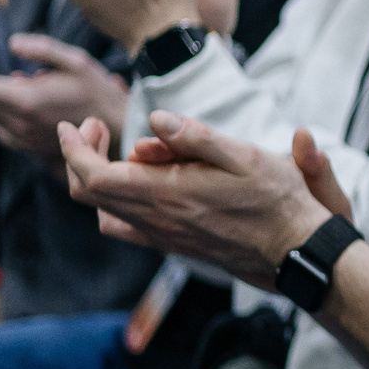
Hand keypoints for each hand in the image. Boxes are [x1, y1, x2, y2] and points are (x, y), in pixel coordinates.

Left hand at [0, 35, 127, 163]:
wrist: (119, 130)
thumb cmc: (99, 92)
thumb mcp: (75, 60)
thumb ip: (41, 50)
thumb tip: (12, 44)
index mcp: (26, 100)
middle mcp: (19, 123)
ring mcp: (24, 139)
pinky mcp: (30, 148)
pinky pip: (0, 131)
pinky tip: (0, 105)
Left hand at [62, 111, 328, 285]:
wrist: (295, 249)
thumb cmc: (276, 198)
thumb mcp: (243, 155)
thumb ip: (194, 137)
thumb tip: (154, 119)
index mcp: (166, 193)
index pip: (93, 175)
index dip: (74, 148)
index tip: (73, 125)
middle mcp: (157, 219)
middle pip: (89, 193)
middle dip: (80, 156)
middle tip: (96, 129)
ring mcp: (164, 237)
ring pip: (105, 212)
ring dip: (97, 181)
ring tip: (116, 154)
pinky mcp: (175, 245)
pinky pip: (127, 229)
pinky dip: (116, 204)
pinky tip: (139, 186)